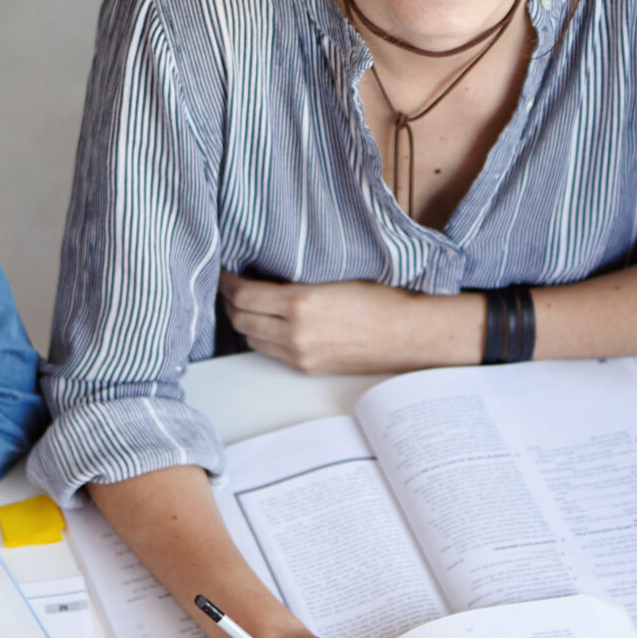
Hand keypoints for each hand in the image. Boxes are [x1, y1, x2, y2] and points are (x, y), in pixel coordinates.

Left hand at [219, 272, 476, 376]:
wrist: (409, 334)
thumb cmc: (381, 298)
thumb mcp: (334, 275)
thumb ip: (296, 280)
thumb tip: (264, 273)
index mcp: (301, 304)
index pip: (243, 295)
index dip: (228, 281)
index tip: (227, 269)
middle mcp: (295, 335)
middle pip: (240, 319)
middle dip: (230, 300)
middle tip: (231, 283)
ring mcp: (300, 356)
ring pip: (251, 338)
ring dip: (244, 320)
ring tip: (248, 302)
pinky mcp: (308, 368)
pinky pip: (271, 352)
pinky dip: (262, 336)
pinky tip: (268, 321)